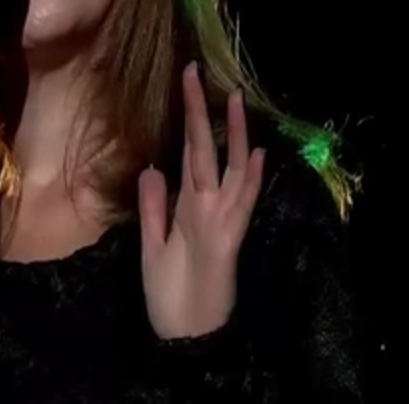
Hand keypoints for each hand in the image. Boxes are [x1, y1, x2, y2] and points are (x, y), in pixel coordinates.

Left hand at [138, 62, 266, 338]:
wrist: (184, 337)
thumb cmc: (171, 297)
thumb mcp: (151, 246)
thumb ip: (153, 208)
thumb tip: (153, 169)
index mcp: (188, 206)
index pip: (189, 153)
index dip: (186, 120)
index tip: (183, 83)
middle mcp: (207, 207)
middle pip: (206, 150)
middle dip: (200, 112)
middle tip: (194, 71)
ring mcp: (219, 221)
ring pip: (228, 169)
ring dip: (232, 134)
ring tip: (232, 97)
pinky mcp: (226, 240)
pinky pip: (239, 205)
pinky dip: (248, 180)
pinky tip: (256, 154)